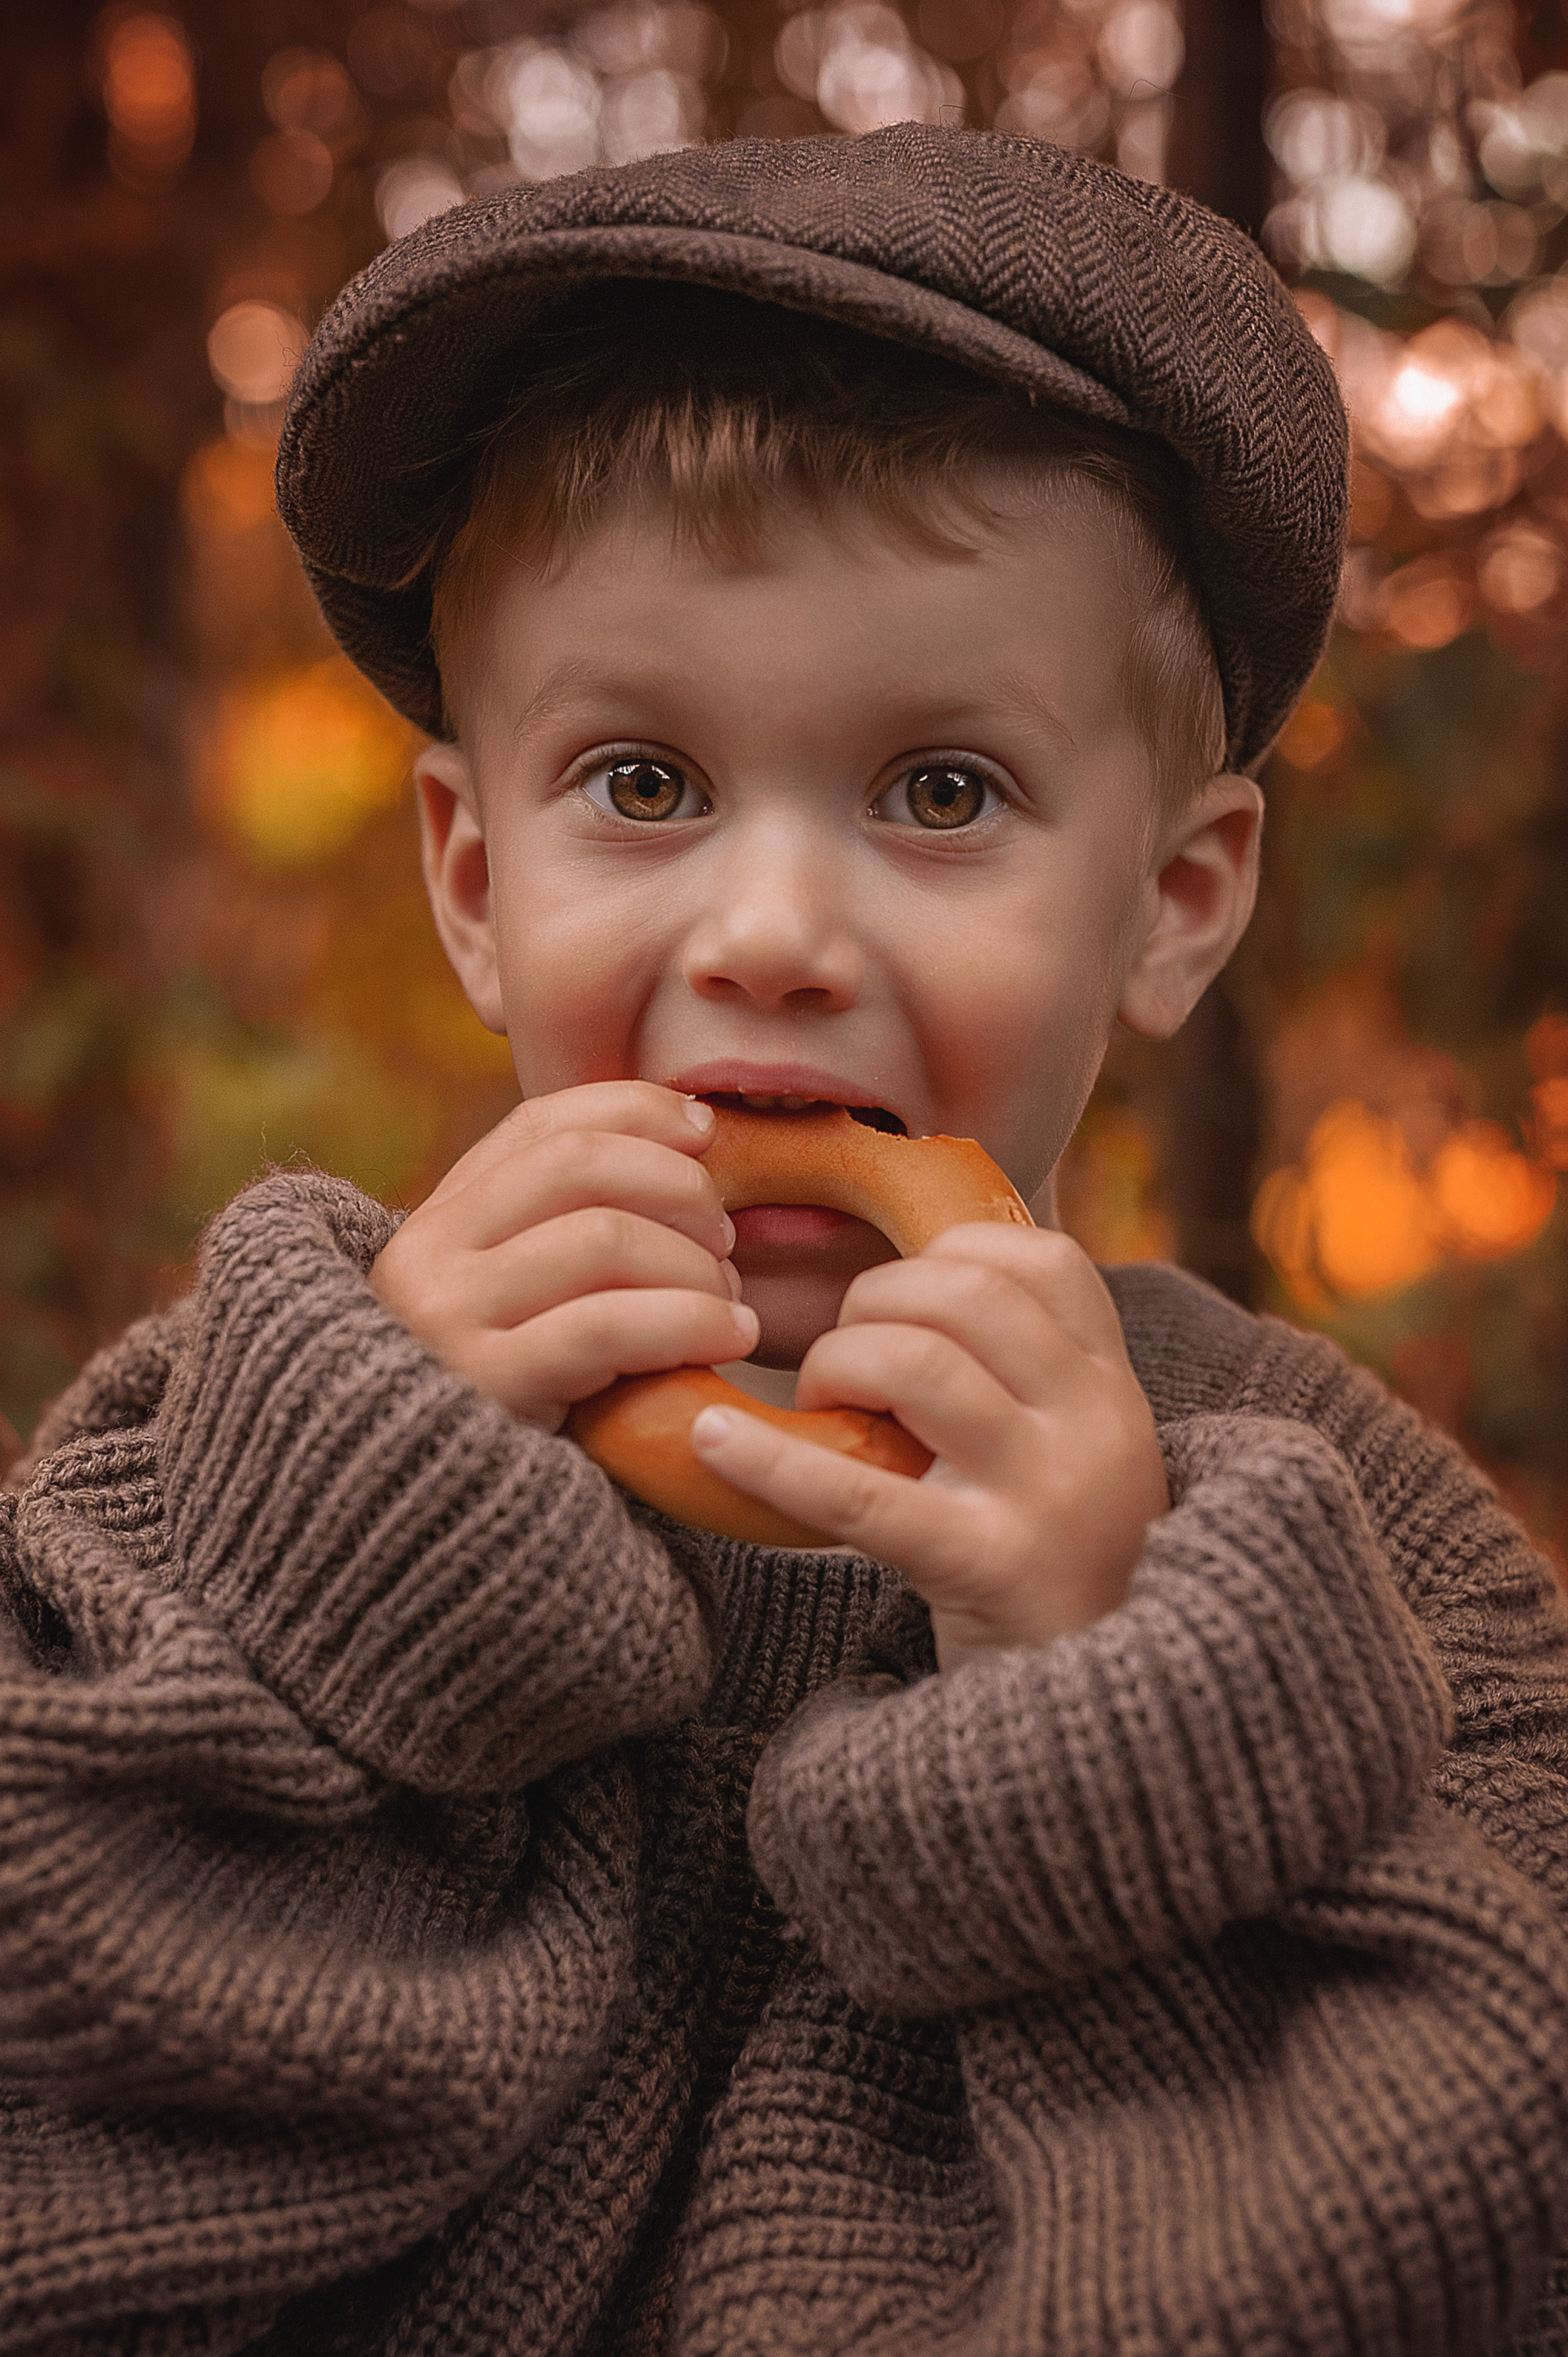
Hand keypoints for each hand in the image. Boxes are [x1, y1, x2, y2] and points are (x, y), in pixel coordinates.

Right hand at [370, 1081, 758, 1430]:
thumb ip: (570, 1231)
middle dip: (678, 1188)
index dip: (634, 1111)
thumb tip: (693, 1131)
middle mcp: (425, 1257)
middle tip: (727, 1240)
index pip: (539, 1124)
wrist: (451, 1541)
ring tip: (730, 1308)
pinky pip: (609, 1324)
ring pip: (605, 1237)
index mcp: (435, 1223)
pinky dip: (690, 1321)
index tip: (707, 1132)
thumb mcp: (525, 1307)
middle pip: (579, 1164)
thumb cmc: (525, 1416)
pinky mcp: (486, 1386)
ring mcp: (446, 1320)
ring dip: (697, 1266)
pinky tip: (730, 1338)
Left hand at [690, 1227, 1167, 1668]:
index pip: (1042, 1262)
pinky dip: (773, 1461)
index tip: (901, 1301)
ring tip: (816, 1406)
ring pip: (918, 1365)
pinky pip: (862, 1495)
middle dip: (872, 1303)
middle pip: (966, 1296)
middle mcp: (1098, 1426)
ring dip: (836, 1365)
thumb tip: (909, 1279)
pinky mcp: (989, 1567)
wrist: (1102, 1726)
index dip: (948, 1258)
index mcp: (1113, 1389)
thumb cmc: (1051, 1568)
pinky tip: (711, 1443)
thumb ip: (1023, 1376)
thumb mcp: (1075, 1456)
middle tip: (837, 1364)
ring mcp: (1050, 1495)